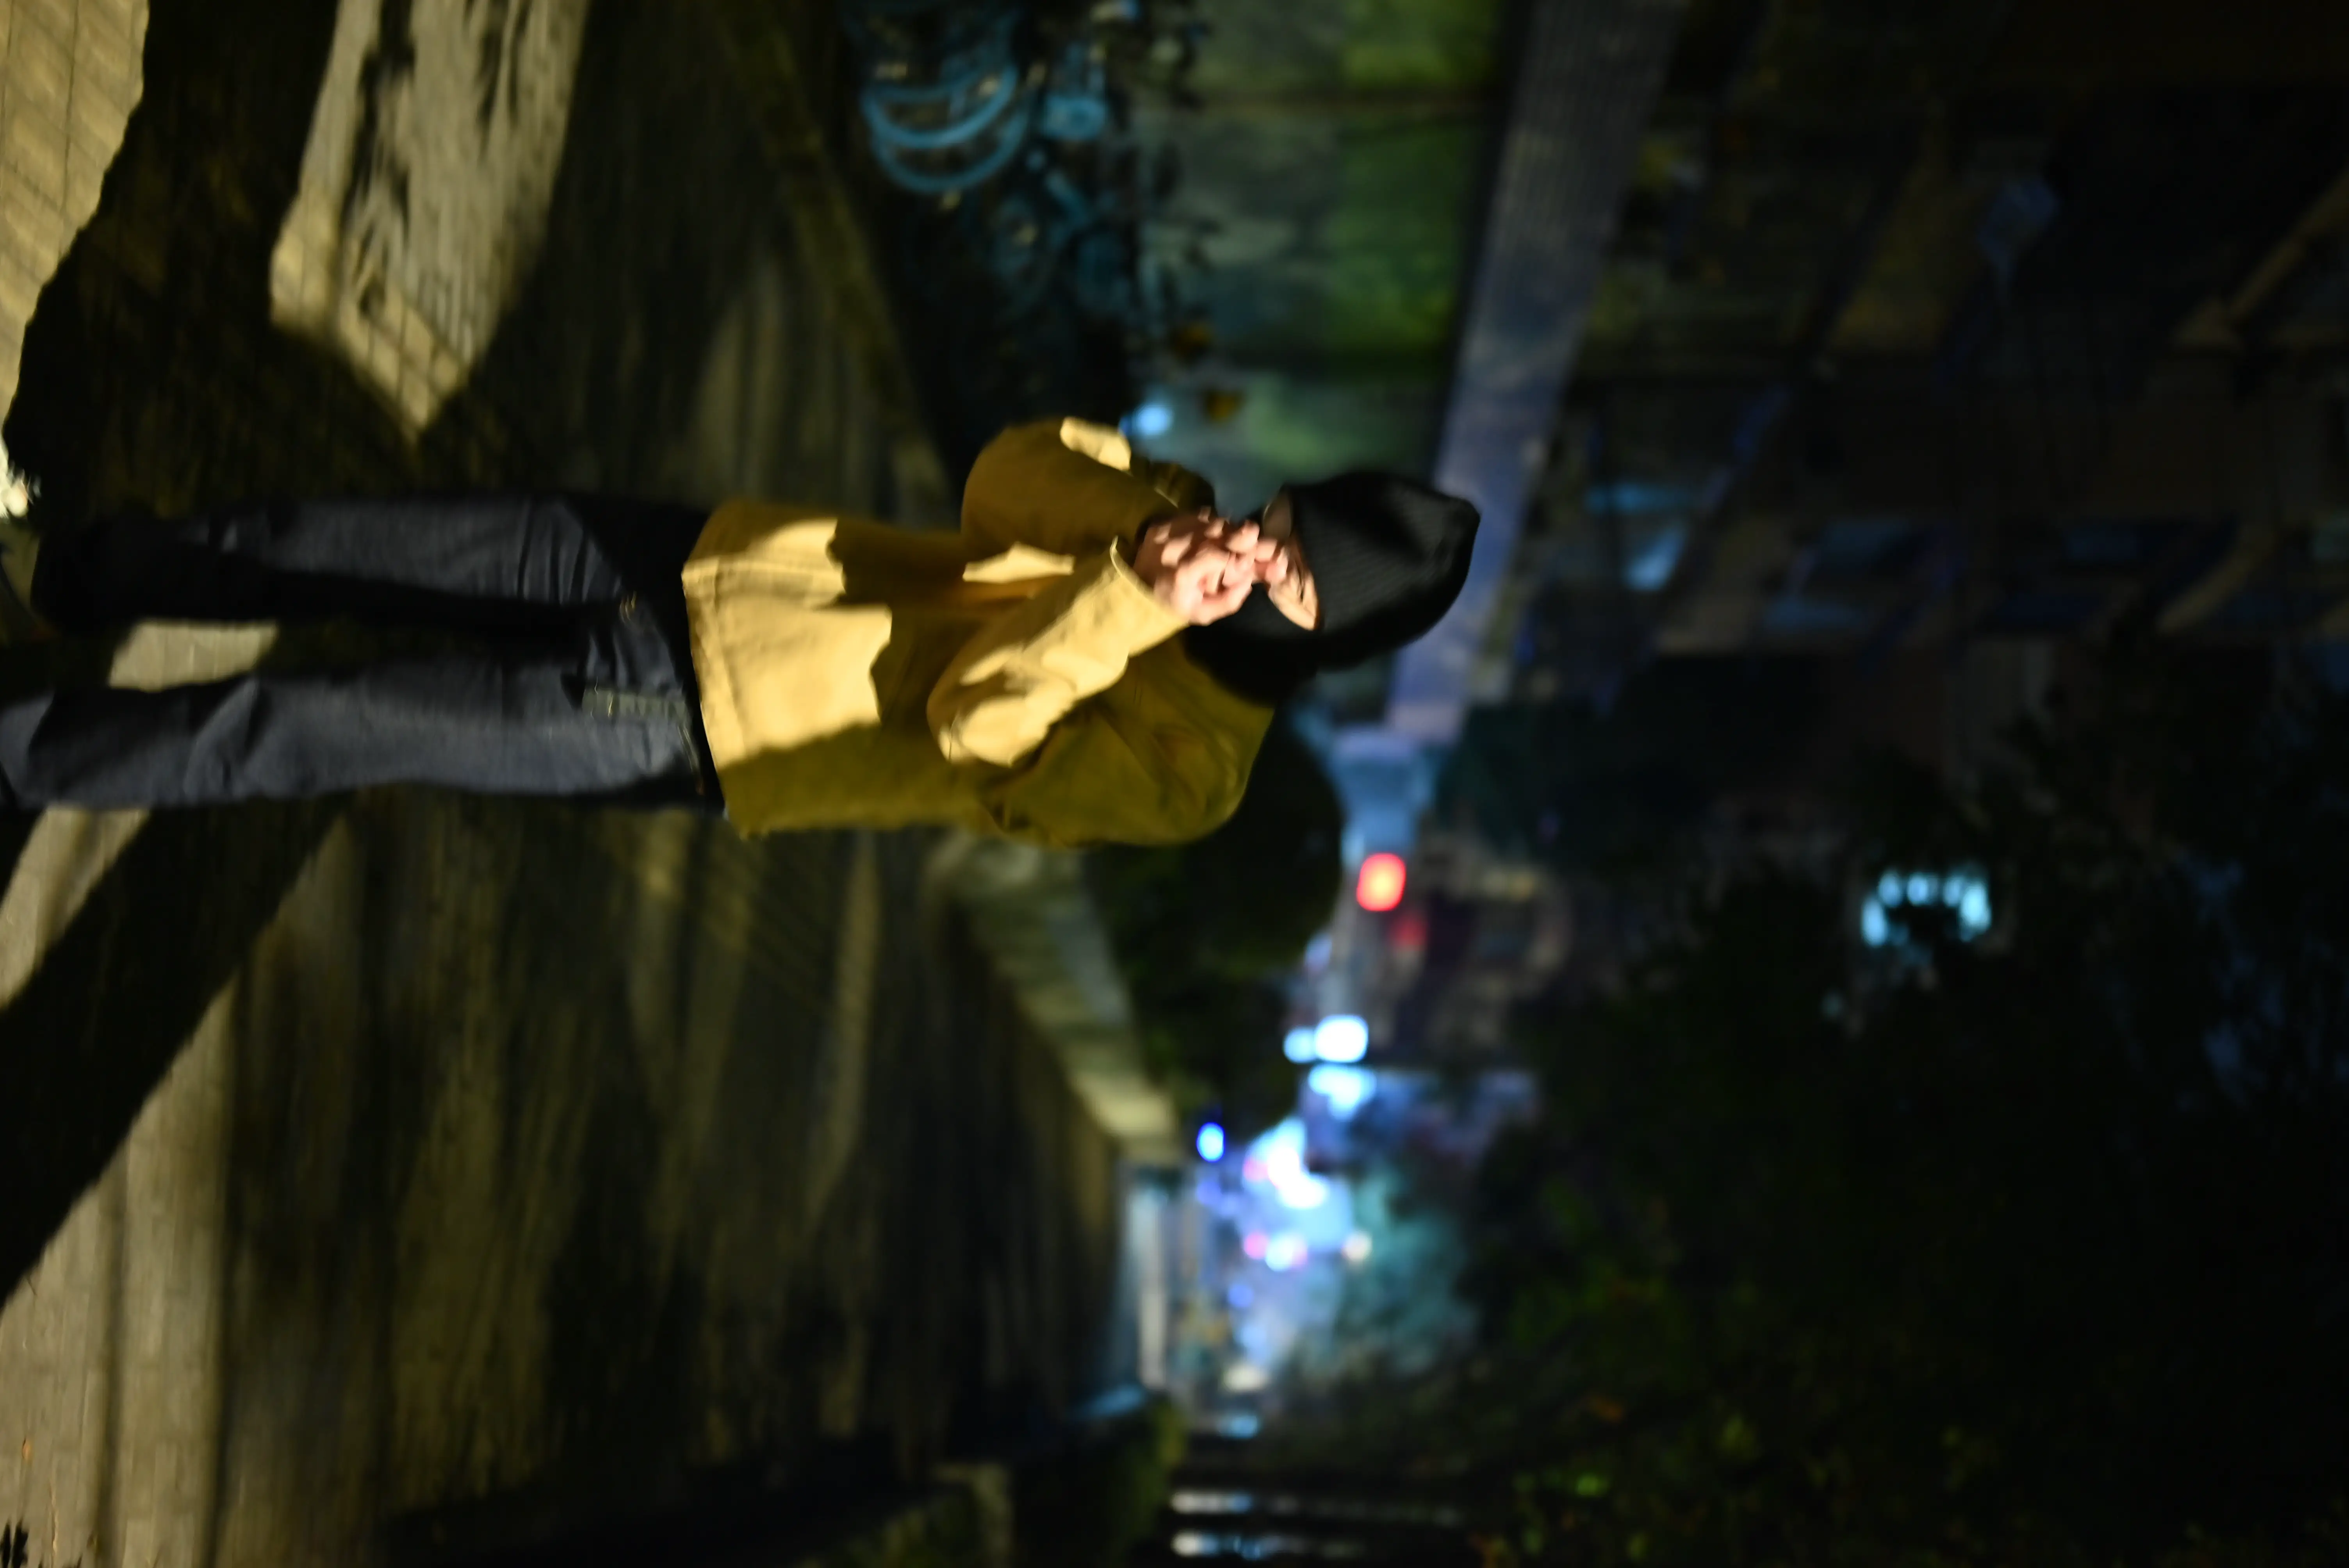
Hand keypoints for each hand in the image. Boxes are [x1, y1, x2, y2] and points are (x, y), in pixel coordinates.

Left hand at [1133, 509, 1276, 624]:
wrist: (1136, 593)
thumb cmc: (1174, 607)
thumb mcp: (1203, 614)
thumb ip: (1230, 599)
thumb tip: (1249, 577)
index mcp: (1181, 575)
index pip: (1219, 555)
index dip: (1239, 556)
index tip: (1249, 561)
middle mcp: (1171, 549)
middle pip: (1217, 530)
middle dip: (1239, 536)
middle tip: (1249, 543)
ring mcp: (1165, 533)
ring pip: (1209, 519)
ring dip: (1225, 528)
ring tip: (1230, 541)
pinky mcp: (1161, 524)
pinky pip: (1195, 515)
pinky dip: (1209, 523)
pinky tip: (1211, 535)